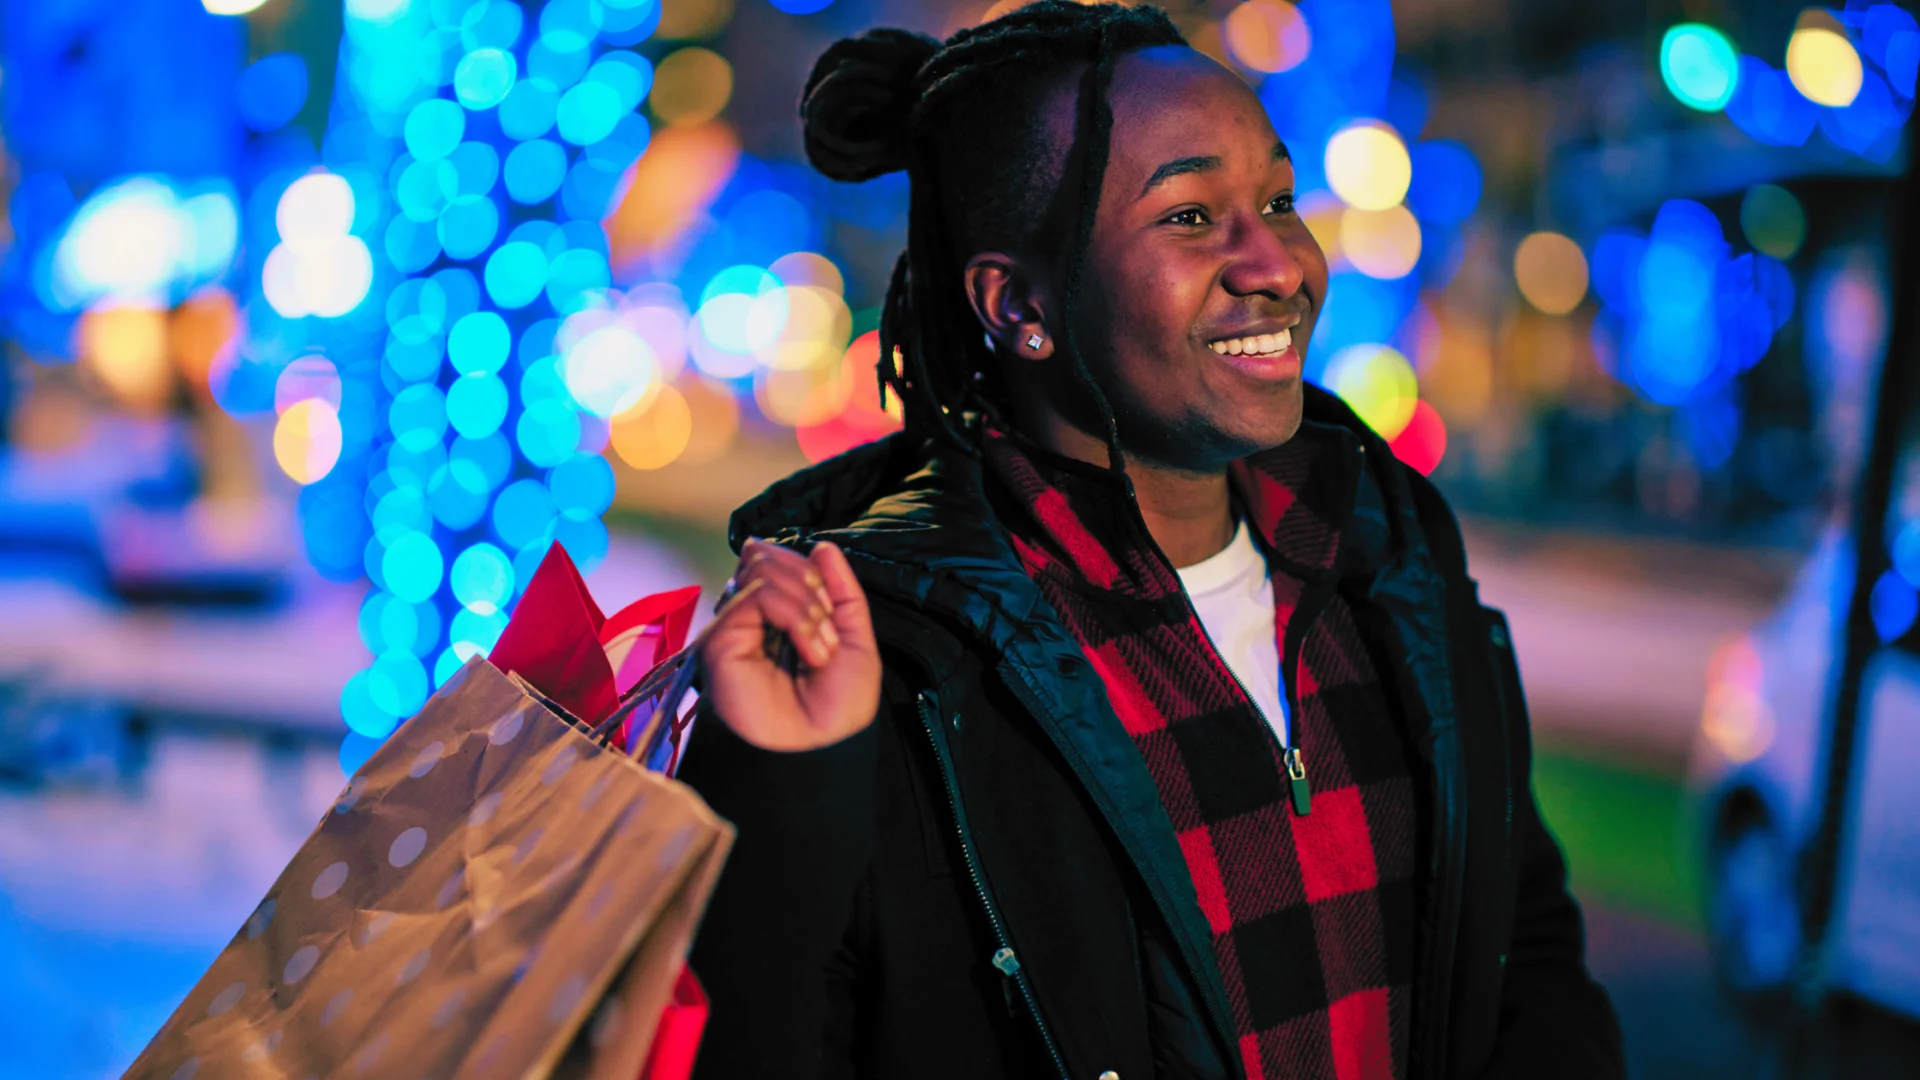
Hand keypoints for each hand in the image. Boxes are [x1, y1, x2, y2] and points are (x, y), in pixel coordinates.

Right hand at [698, 538, 880, 751]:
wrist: (820, 750)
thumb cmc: (838, 707)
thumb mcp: (856, 639)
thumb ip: (842, 591)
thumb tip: (823, 546)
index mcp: (776, 615)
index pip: (779, 559)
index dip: (810, 572)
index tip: (832, 615)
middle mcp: (749, 617)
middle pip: (768, 556)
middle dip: (811, 585)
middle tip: (828, 633)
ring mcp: (734, 626)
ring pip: (765, 569)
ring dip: (808, 605)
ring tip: (821, 650)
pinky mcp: (722, 638)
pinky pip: (760, 594)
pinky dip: (796, 615)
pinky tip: (810, 651)